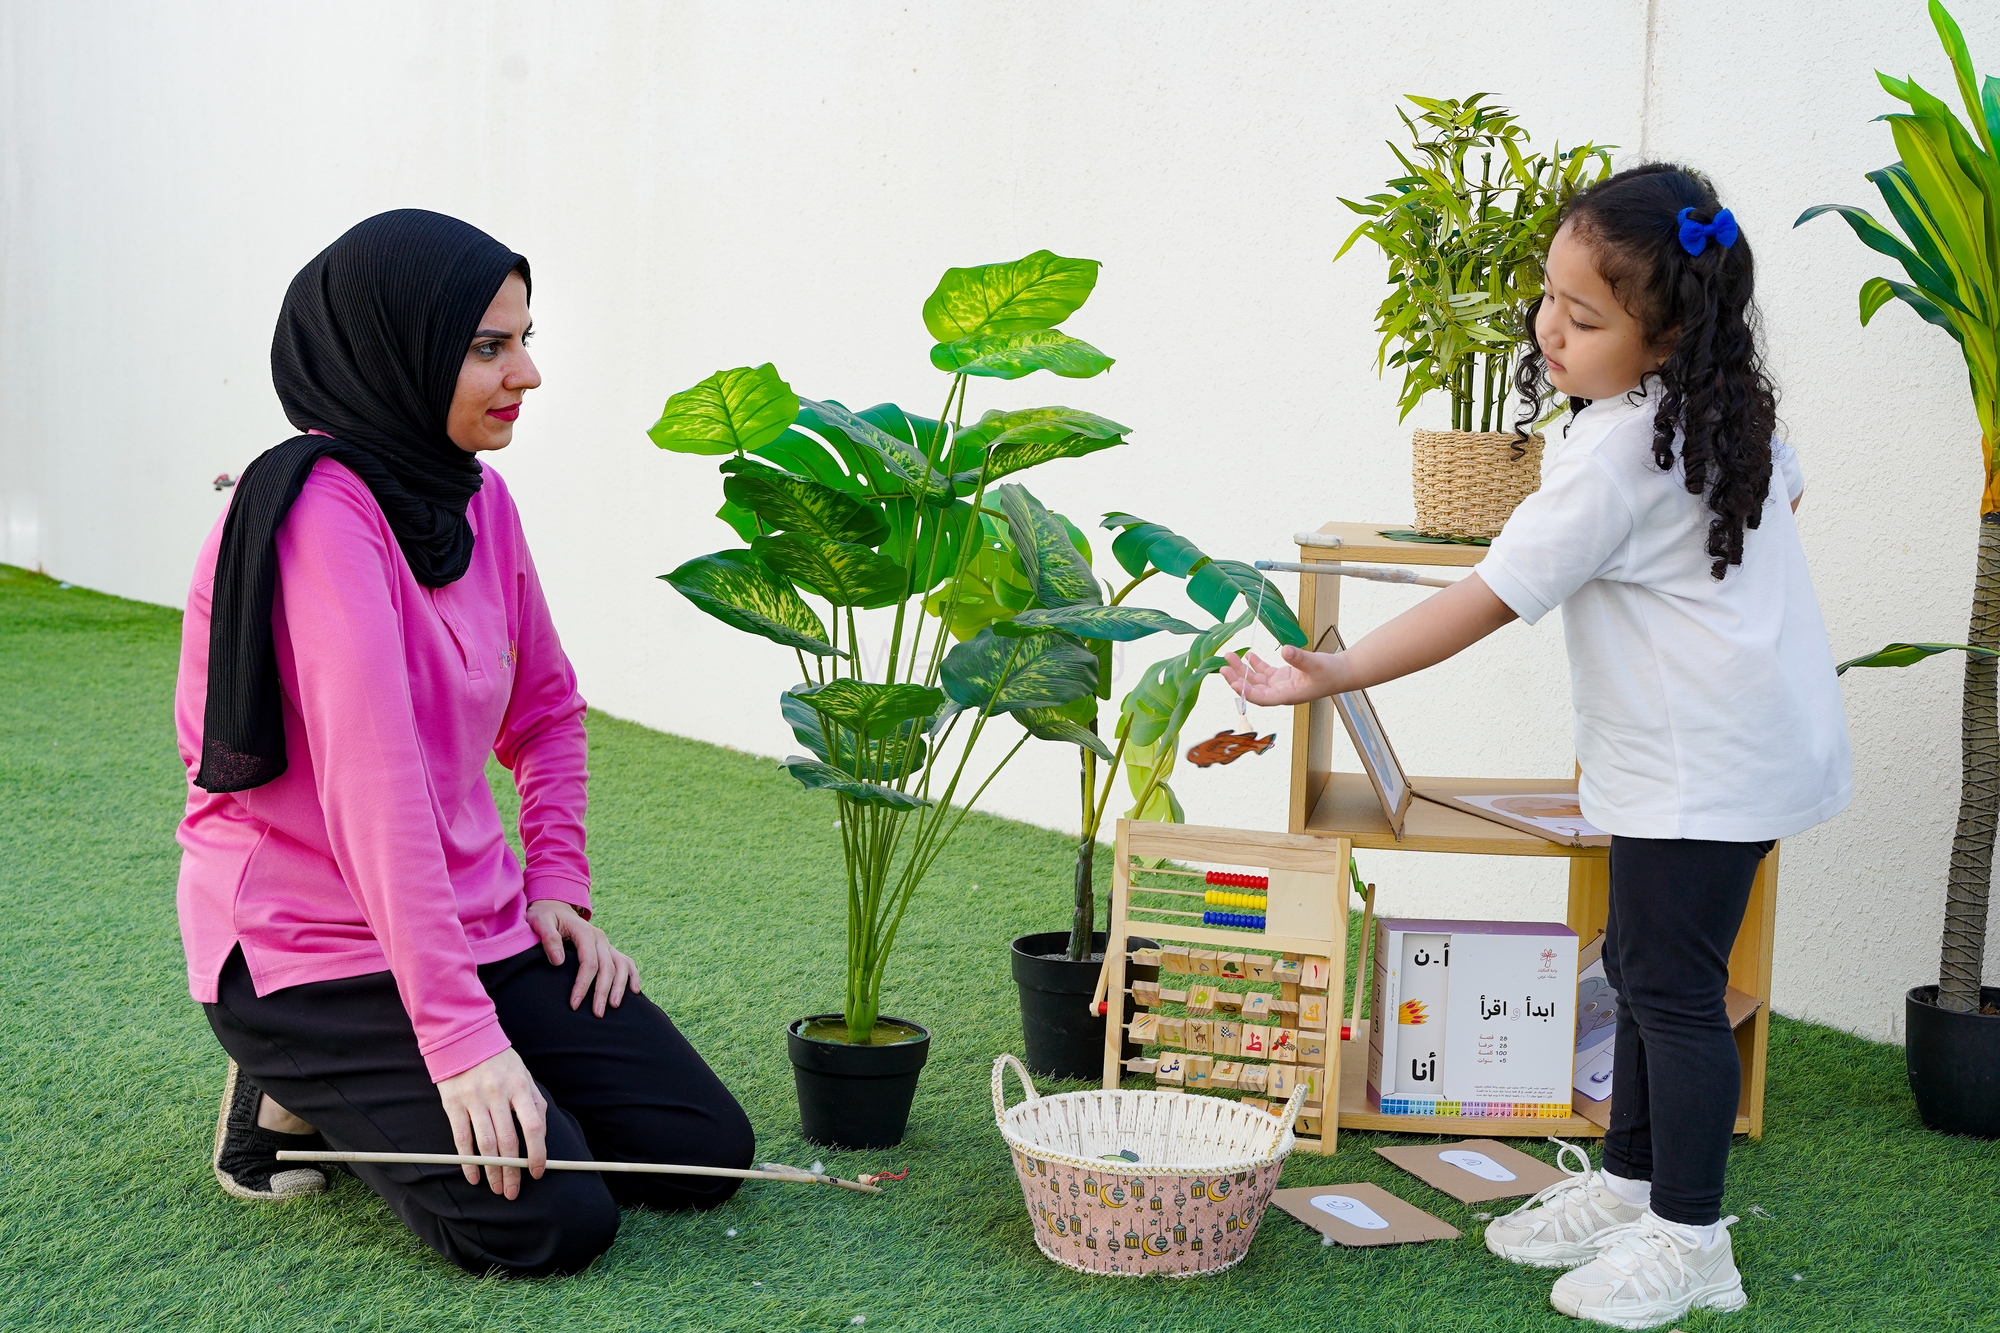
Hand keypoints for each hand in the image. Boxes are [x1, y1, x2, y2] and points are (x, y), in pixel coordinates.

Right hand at [436, 1047, 545, 1197]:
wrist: (464, 1039)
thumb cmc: (500, 1061)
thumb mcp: (524, 1075)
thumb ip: (534, 1103)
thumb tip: (541, 1136)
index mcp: (520, 1087)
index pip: (533, 1126)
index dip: (537, 1152)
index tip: (537, 1171)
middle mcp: (497, 1094)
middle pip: (508, 1142)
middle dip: (513, 1171)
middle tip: (514, 1191)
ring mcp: (474, 1100)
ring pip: (486, 1145)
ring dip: (492, 1171)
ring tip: (497, 1188)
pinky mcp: (453, 1104)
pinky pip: (462, 1139)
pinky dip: (468, 1162)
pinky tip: (474, 1177)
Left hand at [526, 898, 641, 1016]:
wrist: (555, 907)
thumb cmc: (544, 917)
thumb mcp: (540, 922)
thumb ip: (549, 938)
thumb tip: (558, 961)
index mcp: (585, 932)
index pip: (589, 962)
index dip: (583, 984)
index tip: (574, 1004)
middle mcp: (600, 938)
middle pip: (607, 967)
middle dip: (603, 992)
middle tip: (597, 1014)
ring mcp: (606, 944)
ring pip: (621, 965)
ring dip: (620, 987)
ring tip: (614, 1006)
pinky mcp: (608, 949)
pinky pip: (626, 962)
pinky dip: (633, 976)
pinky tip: (634, 991)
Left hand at [1221, 645, 1347, 706]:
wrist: (1343, 672)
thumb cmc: (1331, 673)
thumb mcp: (1314, 664)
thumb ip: (1299, 658)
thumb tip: (1285, 650)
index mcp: (1287, 695)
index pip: (1261, 698)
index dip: (1245, 692)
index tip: (1231, 682)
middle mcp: (1281, 693)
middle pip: (1254, 688)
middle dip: (1237, 678)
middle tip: (1223, 666)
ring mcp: (1282, 685)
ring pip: (1257, 680)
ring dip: (1243, 670)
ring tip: (1230, 656)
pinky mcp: (1284, 677)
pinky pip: (1265, 673)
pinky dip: (1255, 665)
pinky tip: (1248, 655)